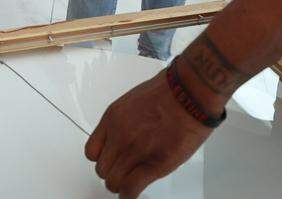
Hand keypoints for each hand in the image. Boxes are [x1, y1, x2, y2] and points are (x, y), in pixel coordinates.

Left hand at [85, 70, 214, 196]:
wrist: (188, 93)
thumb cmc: (168, 92)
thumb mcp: (134, 102)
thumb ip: (124, 123)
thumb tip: (122, 138)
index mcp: (112, 119)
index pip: (92, 151)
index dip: (102, 159)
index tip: (110, 162)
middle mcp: (119, 136)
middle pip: (102, 169)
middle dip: (113, 173)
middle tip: (124, 173)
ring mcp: (135, 151)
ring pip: (113, 182)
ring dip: (121, 185)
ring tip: (131, 183)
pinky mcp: (154, 164)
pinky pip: (131, 188)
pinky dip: (129, 195)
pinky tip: (133, 194)